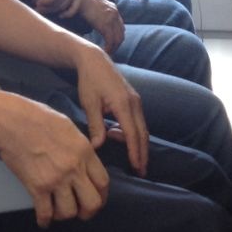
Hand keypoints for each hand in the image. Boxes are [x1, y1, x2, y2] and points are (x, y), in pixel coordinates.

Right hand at [0, 94, 109, 227]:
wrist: (12, 122)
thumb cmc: (37, 117)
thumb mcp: (68, 127)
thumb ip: (80, 147)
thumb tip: (85, 160)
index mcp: (84, 151)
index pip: (103, 182)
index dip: (102, 195)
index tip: (97, 198)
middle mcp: (73, 168)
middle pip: (92, 202)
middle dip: (88, 211)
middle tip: (81, 210)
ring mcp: (55, 179)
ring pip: (69, 212)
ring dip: (64, 214)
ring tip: (58, 210)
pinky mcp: (37, 187)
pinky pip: (45, 213)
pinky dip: (45, 220)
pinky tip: (43, 219)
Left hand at [73, 44, 148, 176]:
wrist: (94, 59)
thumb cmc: (89, 80)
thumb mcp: (89, 103)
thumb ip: (95, 125)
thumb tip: (98, 146)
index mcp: (123, 104)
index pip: (132, 133)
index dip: (134, 152)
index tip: (136, 167)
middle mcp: (134, 102)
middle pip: (142, 133)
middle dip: (142, 153)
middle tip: (141, 171)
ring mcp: (135, 100)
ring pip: (142, 127)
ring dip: (137, 143)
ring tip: (127, 156)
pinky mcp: (133, 98)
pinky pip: (138, 120)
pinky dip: (133, 131)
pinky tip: (117, 134)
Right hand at [77, 0, 124, 54]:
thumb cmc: (83, 1)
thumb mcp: (95, 6)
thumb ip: (100, 14)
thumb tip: (97, 22)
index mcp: (113, 9)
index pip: (120, 26)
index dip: (117, 36)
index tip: (112, 44)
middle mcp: (115, 14)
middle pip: (121, 33)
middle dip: (117, 44)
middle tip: (111, 51)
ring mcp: (111, 19)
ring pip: (118, 39)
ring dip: (114, 48)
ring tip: (108, 53)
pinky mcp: (105, 25)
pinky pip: (110, 40)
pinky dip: (108, 48)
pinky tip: (104, 51)